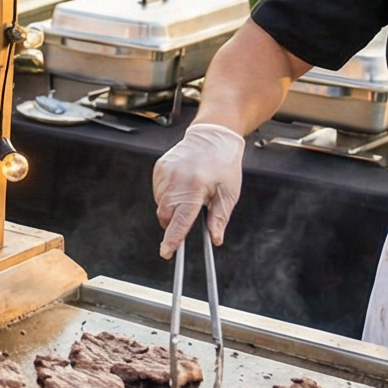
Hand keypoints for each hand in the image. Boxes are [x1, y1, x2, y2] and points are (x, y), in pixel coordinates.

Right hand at [152, 122, 245, 257]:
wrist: (213, 135)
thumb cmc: (224, 163)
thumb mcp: (228, 193)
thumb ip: (219, 218)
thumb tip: (215, 238)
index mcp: (194, 187)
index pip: (180, 220)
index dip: (173, 239)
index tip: (167, 252)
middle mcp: (176, 180)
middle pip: (166, 214)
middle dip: (173, 223)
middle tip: (190, 216)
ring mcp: (164, 173)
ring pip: (160, 204)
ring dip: (172, 208)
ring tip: (190, 194)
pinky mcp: (159, 168)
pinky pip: (158, 191)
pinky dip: (168, 195)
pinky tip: (183, 186)